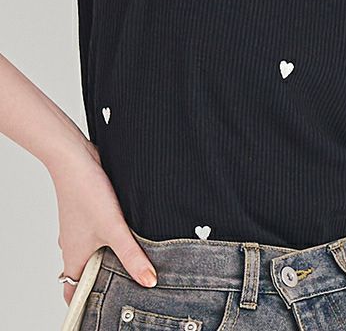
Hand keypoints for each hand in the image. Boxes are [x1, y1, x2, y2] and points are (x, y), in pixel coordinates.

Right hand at [50, 139, 157, 305]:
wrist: (77, 159)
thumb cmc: (86, 195)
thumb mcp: (114, 229)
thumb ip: (132, 256)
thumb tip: (149, 281)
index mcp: (73, 259)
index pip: (74, 292)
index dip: (87, 302)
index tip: (106, 309)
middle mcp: (73, 247)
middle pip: (88, 272)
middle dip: (105, 279)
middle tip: (130, 284)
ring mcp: (80, 230)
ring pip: (95, 251)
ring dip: (111, 256)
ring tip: (135, 259)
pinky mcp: (89, 213)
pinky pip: (100, 233)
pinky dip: (112, 237)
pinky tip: (131, 231)